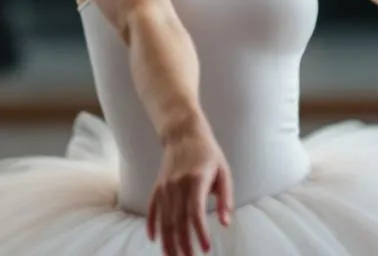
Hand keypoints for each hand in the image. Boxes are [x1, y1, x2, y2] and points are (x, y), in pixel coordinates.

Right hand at [147, 123, 233, 255]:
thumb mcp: (224, 173)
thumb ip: (225, 199)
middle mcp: (177, 185)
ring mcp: (164, 186)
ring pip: (164, 219)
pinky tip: (155, 240)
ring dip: (168, 241)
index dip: (200, 233)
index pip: (195, 213)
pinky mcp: (157, 186)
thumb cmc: (208, 154)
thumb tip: (226, 223)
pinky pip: (152, 209)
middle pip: (178, 221)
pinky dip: (152, 225)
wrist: (184, 134)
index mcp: (195, 181)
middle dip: (183, 244)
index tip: (206, 248)